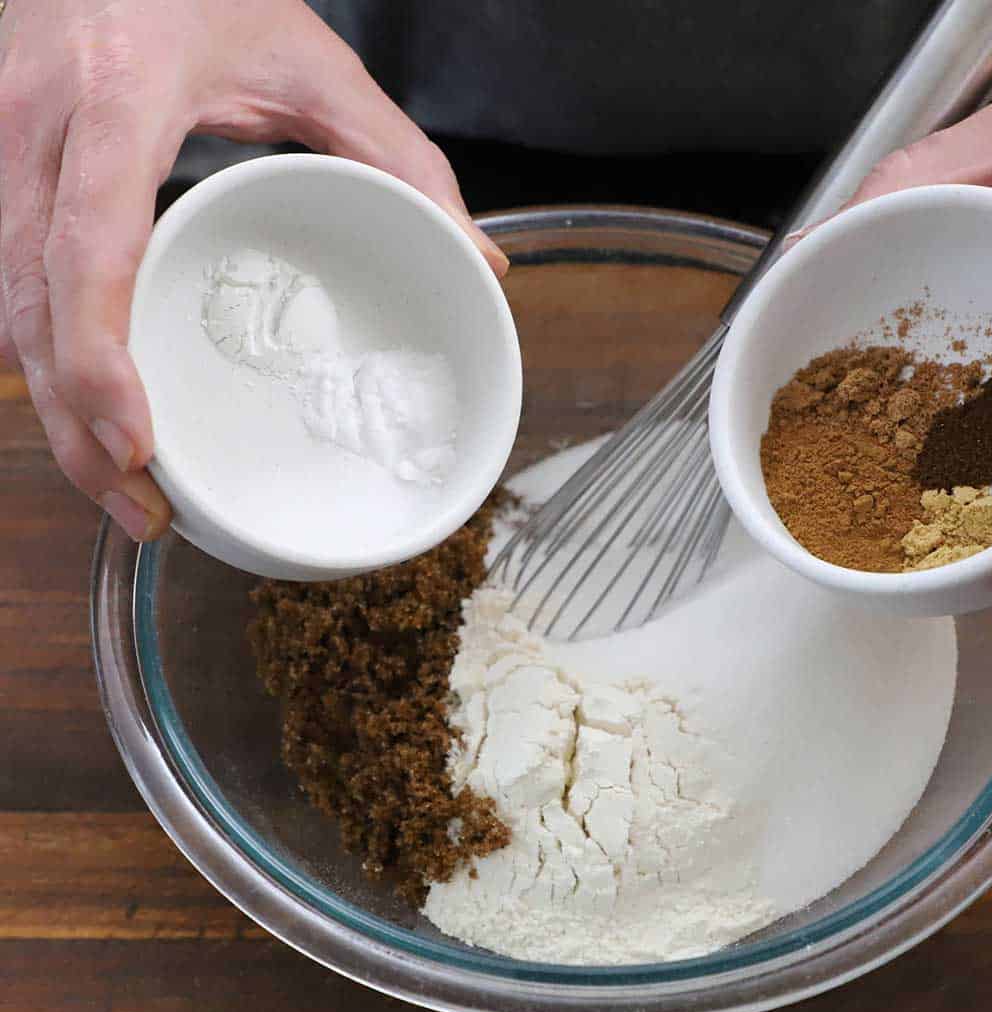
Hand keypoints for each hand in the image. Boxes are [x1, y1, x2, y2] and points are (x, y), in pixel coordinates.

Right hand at [0, 0, 505, 540]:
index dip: (97, 353)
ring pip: (0, 307)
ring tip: (125, 490)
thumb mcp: (315, 61)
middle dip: (73, 425)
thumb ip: (402, 157)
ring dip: (51, 412)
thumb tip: (480, 261)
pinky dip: (44, 363)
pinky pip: (2, 285)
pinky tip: (90, 416)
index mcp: (120, 91)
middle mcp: (37, 120)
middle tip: (145, 508)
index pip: (87, 242)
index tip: (136, 442)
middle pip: (25, 302)